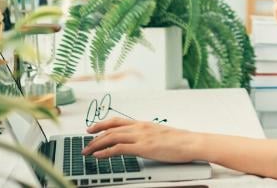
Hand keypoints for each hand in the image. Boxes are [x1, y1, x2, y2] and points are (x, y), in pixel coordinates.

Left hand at [81, 117, 200, 162]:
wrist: (190, 142)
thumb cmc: (180, 141)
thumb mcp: (159, 135)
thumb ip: (148, 136)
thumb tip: (141, 142)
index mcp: (143, 124)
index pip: (117, 121)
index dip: (102, 124)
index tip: (92, 129)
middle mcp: (139, 127)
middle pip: (110, 129)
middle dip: (95, 137)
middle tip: (85, 143)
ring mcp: (140, 136)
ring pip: (111, 137)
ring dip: (96, 145)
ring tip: (87, 151)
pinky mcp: (143, 147)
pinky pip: (119, 148)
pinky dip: (106, 152)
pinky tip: (99, 156)